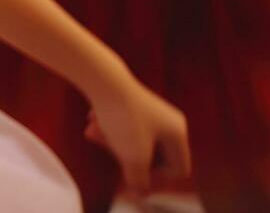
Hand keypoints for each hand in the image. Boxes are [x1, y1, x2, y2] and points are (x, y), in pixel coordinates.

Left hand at [83, 78, 190, 196]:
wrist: (101, 78)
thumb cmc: (122, 118)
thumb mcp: (132, 156)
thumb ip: (138, 179)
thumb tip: (140, 193)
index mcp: (177, 133)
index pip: (178, 169)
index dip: (156, 177)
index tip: (134, 169)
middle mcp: (168, 120)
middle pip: (152, 155)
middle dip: (125, 155)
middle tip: (106, 147)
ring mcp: (150, 110)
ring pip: (133, 140)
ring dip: (111, 141)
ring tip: (91, 131)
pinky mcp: (131, 103)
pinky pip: (122, 125)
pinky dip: (108, 127)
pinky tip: (92, 121)